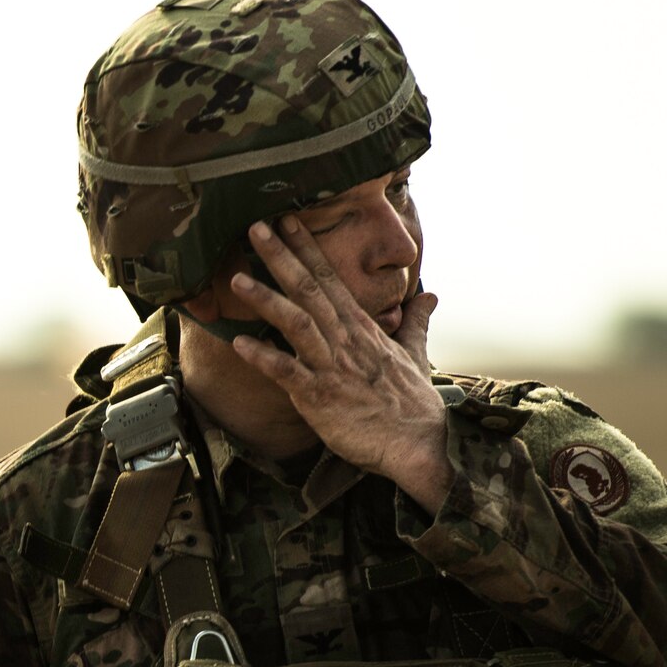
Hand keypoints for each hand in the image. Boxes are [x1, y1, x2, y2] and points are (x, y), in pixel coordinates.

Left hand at [228, 216, 453, 508]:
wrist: (420, 445)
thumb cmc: (413, 403)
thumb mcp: (415, 354)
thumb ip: (415, 321)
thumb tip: (429, 295)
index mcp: (362, 327)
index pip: (330, 279)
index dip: (307, 249)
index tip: (286, 220)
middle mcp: (345, 340)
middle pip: (308, 290)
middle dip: (281, 257)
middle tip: (254, 227)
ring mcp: (332, 367)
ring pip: (296, 323)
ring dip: (266, 300)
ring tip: (237, 279)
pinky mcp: (320, 397)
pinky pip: (287, 373)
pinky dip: (263, 358)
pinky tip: (238, 343)